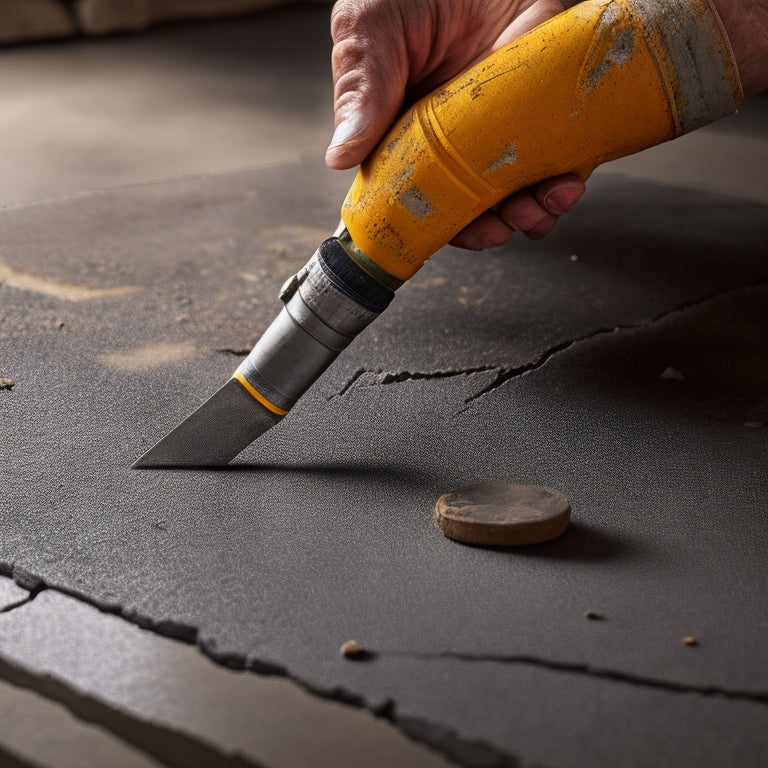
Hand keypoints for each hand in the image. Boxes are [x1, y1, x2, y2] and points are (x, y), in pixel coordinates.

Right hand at [326, 0, 584, 249]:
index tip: (440, 231)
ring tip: (536, 211)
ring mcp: (501, 131)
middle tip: (497, 228)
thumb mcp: (373, 28)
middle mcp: (453, 141)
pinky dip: (564, 185)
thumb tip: (339, 157)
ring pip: (514, 195)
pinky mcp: (546, 116)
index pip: (413, 195)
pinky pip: (558, 164)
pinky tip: (566, 183)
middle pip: (467, 206)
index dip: (428, 222)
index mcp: (404, 133)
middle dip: (484, 228)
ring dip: (528, 216)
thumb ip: (360, 88)